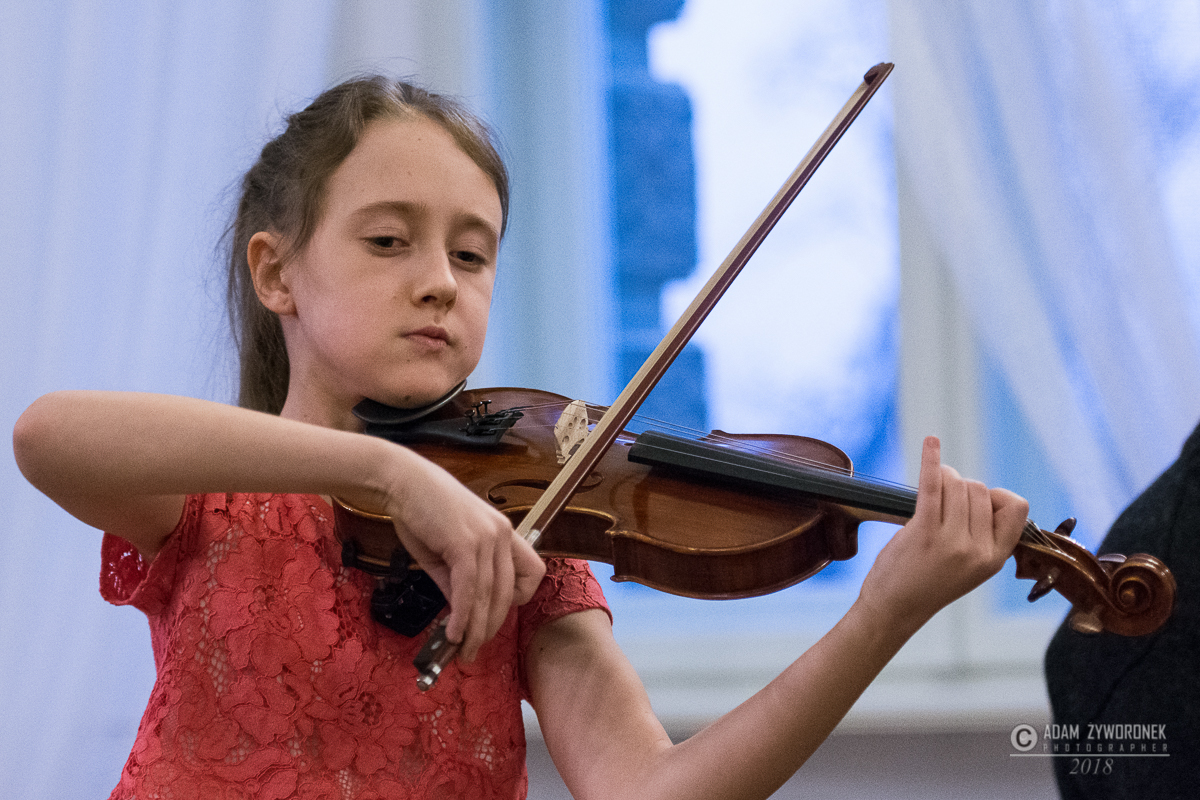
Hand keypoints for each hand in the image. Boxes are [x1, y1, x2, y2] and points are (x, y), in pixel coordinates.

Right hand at [381, 451, 545, 661]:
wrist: (401, 482)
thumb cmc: (422, 512)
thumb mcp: (446, 552)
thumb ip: (457, 581)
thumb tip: (461, 614)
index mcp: (504, 533)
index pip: (532, 573)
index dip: (517, 599)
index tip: (492, 615)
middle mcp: (502, 534)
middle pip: (508, 593)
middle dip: (491, 626)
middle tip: (474, 648)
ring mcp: (486, 538)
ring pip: (488, 596)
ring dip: (475, 629)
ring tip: (463, 650)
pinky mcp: (464, 543)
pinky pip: (468, 589)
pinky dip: (461, 615)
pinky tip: (453, 632)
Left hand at [859, 437, 1027, 632]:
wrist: (895, 608)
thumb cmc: (929, 582)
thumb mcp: (972, 567)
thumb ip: (984, 535)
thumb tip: (982, 492)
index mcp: (996, 558)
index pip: (1016, 507)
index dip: (997, 496)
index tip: (976, 504)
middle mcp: (978, 549)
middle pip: (980, 489)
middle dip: (961, 486)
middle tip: (942, 504)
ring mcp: (952, 541)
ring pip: (958, 483)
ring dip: (943, 478)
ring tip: (931, 494)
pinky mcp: (924, 531)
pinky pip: (933, 485)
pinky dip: (932, 460)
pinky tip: (931, 442)